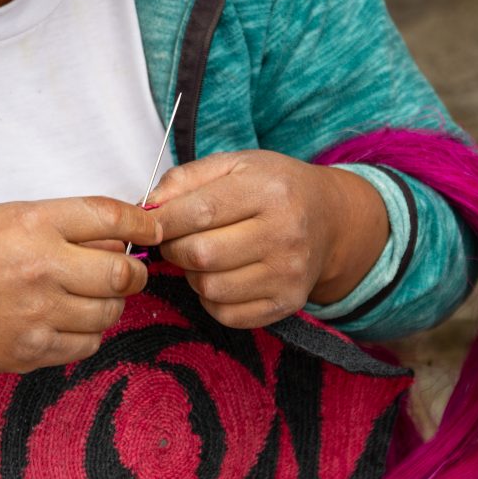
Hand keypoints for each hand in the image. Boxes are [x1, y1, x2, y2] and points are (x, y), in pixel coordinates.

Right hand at [0, 196, 161, 377]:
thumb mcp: (5, 218)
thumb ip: (62, 223)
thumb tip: (119, 236)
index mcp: (32, 223)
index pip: (109, 218)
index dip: (142, 223)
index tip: (154, 228)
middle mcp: (40, 267)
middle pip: (123, 272)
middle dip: (134, 272)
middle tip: (127, 271)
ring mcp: (38, 313)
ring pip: (110, 312)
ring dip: (111, 303)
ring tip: (87, 296)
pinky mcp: (33, 350)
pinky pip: (88, 344)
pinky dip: (89, 333)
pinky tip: (67, 320)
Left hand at [148, 151, 387, 328]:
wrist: (330, 219)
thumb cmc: (273, 187)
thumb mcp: (235, 165)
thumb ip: (186, 179)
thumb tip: (148, 208)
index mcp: (270, 191)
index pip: (200, 211)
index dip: (163, 221)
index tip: (148, 223)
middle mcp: (285, 234)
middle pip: (201, 254)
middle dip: (174, 248)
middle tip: (175, 240)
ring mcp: (289, 274)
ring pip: (210, 287)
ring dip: (192, 274)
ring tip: (203, 256)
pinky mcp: (287, 303)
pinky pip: (226, 314)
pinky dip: (211, 298)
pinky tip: (222, 276)